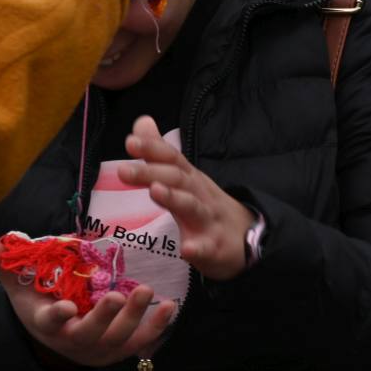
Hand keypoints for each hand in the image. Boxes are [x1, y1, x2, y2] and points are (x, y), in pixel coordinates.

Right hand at [0, 232, 175, 367]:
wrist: (58, 336)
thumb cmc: (38, 301)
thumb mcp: (17, 282)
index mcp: (47, 323)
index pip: (51, 322)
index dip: (58, 318)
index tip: (66, 308)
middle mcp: (74, 339)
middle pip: (91, 334)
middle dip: (106, 318)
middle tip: (119, 295)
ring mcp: (100, 347)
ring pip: (119, 339)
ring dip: (135, 319)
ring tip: (146, 292)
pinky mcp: (121, 349)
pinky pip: (142, 343)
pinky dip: (156, 327)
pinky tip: (168, 306)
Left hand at [115, 116, 255, 281]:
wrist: (247, 238)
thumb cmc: (205, 205)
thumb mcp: (184, 176)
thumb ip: (160, 152)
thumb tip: (142, 122)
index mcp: (190, 178)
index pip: (172, 158)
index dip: (153, 148)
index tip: (130, 142)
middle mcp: (199, 194)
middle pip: (177, 179)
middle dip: (151, 173)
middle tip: (123, 171)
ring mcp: (208, 220)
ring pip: (192, 207)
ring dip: (174, 198)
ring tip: (155, 191)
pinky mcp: (215, 247)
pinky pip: (207, 247)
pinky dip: (197, 248)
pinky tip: (186, 249)